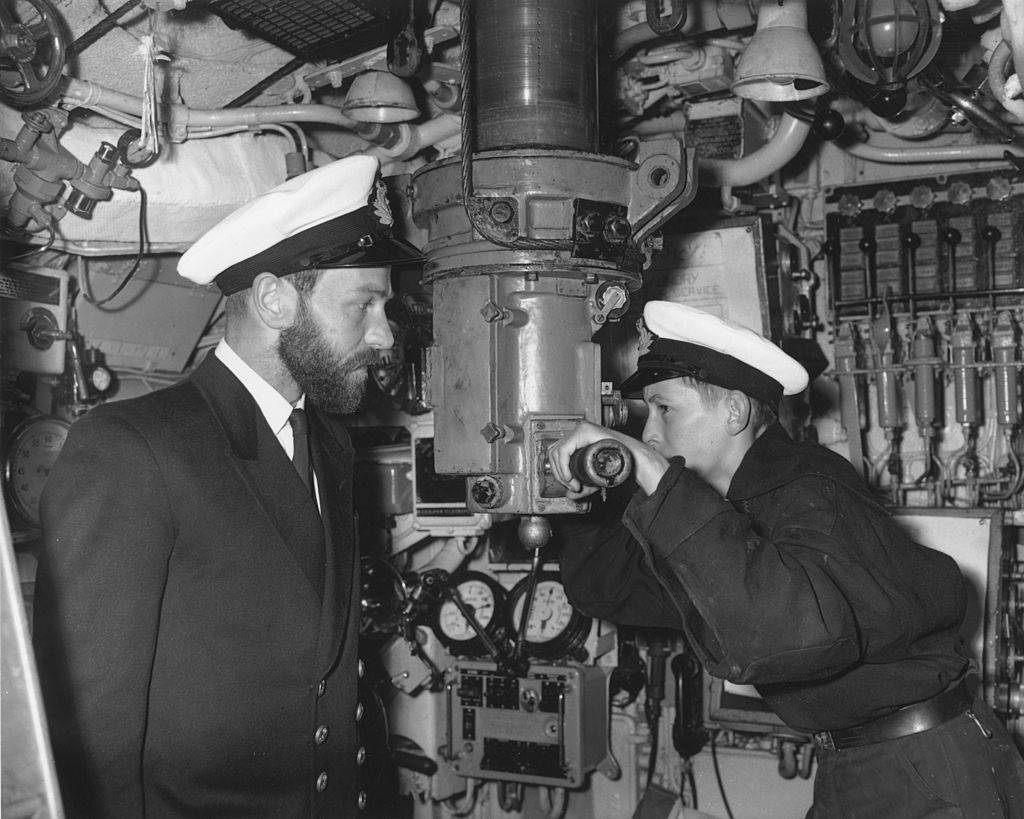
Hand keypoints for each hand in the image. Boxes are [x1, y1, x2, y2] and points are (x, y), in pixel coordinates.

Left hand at [547, 420, 669, 496]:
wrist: (634, 460)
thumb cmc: (618, 464)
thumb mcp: (594, 477)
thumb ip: (581, 486)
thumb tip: (568, 493)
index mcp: (578, 438)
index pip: (556, 453)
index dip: (558, 472)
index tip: (569, 485)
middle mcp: (578, 431)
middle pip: (554, 452)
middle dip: (559, 474)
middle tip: (571, 486)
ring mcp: (581, 429)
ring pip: (556, 451)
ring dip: (561, 472)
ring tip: (574, 483)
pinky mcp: (584, 430)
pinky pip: (564, 449)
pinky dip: (563, 466)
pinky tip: (570, 476)